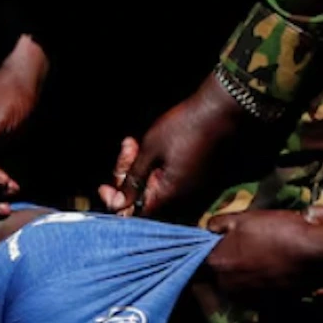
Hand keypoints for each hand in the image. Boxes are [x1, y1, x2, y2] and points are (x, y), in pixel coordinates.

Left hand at [99, 76, 253, 219]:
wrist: (218, 108)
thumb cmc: (184, 126)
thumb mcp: (150, 150)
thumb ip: (133, 179)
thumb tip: (118, 203)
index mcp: (170, 194)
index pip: (137, 214)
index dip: (119, 203)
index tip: (104, 188)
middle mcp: (182, 195)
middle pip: (143, 198)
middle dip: (126, 177)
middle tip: (126, 150)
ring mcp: (188, 184)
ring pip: (152, 184)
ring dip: (137, 166)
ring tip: (132, 143)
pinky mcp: (192, 173)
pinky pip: (165, 176)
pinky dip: (151, 163)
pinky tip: (142, 144)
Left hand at [201, 207, 322, 298]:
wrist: (316, 255)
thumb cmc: (279, 231)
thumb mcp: (244, 218)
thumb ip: (217, 224)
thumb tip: (205, 229)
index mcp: (216, 263)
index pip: (195, 263)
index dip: (200, 254)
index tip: (208, 247)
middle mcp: (225, 286)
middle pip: (214, 276)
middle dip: (220, 265)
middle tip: (236, 250)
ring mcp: (244, 299)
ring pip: (233, 286)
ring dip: (237, 276)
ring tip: (255, 260)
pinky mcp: (263, 306)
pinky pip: (251, 295)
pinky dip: (255, 286)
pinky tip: (267, 272)